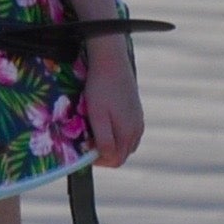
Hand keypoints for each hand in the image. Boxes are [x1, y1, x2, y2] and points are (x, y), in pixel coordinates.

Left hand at [80, 37, 145, 169]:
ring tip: (94, 132)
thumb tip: (107, 158)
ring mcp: (138, 121)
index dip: (98, 160)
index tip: (84, 149)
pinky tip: (105, 122)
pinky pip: (128, 132)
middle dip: (104, 153)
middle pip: (121, 154)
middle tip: (87, 141)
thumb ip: (104, 139)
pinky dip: (116, 134)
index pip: (115, 160)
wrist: (111, 63)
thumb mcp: (97, 116)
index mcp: (128, 134)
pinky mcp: (136, 112)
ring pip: (125, 144)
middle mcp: (137, 130)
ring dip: (110, 144)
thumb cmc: (100, 89)